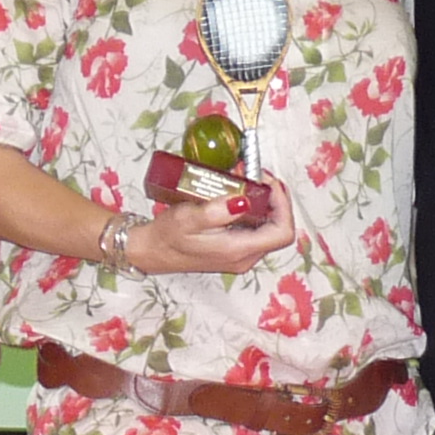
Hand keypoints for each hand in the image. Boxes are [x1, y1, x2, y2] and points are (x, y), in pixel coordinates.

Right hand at [126, 179, 298, 278]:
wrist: (151, 252)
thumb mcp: (188, 219)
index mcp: (239, 250)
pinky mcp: (234, 250)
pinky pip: (255, 229)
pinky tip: (239, 195)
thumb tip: (244, 201)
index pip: (282, 232)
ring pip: (268, 228)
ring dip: (265, 203)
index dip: (283, 205)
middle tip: (259, 176)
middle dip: (275, 199)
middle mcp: (245, 257)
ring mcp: (241, 255)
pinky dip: (254, 210)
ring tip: (249, 181)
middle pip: (278, 229)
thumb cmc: (167, 237)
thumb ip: (217, 211)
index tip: (268, 183)